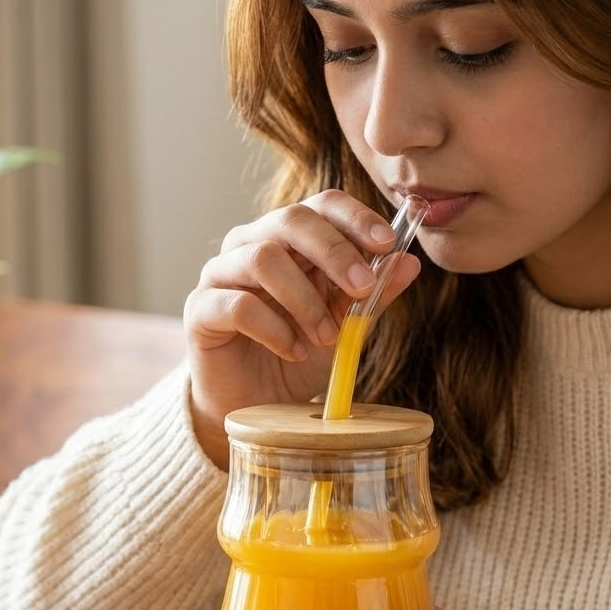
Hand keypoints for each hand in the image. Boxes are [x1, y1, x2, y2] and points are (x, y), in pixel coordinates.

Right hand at [183, 190, 420, 466]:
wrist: (253, 403)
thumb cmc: (296, 356)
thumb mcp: (344, 327)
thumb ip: (372, 296)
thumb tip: (409, 263)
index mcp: (289, 240)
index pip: (320, 205)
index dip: (354, 218)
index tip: (386, 244)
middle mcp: (250, 245)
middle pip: (290, 220)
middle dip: (334, 251)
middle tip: (362, 287)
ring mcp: (220, 274)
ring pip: (262, 258)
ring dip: (305, 298)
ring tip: (326, 337)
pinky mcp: (200, 310)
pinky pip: (238, 304)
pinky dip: (275, 329)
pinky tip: (294, 351)